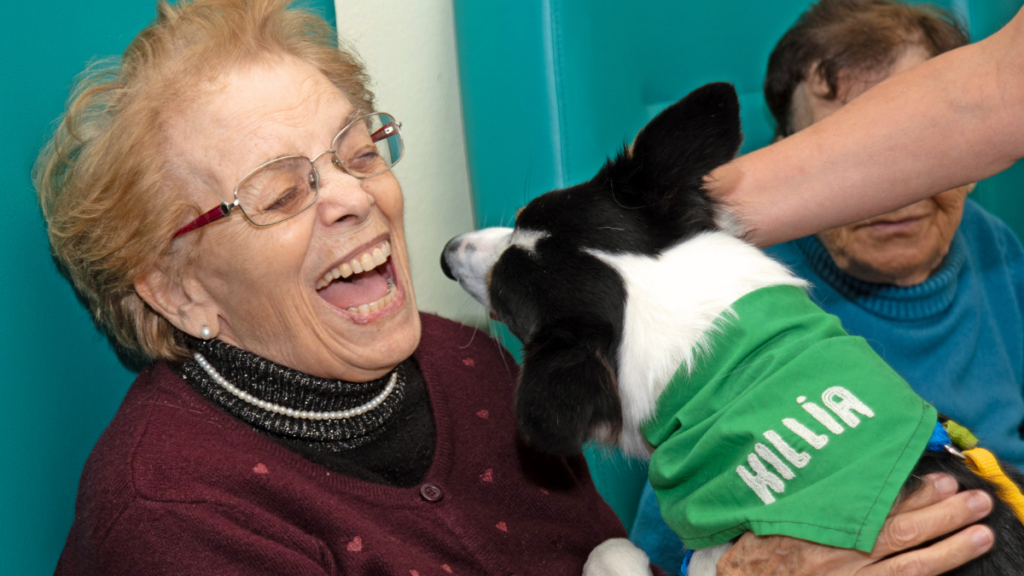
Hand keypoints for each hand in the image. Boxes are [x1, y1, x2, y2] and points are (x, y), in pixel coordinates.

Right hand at [716, 474, 993, 575]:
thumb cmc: (759, 543)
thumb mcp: (776, 505)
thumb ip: (812, 490)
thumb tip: (851, 467)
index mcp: (822, 519)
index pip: (875, 502)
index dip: (911, 490)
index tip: (939, 476)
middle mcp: (841, 550)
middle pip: (901, 529)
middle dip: (941, 512)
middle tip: (973, 498)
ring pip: (910, 562)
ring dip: (949, 546)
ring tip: (980, 531)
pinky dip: (926, 573)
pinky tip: (950, 564)